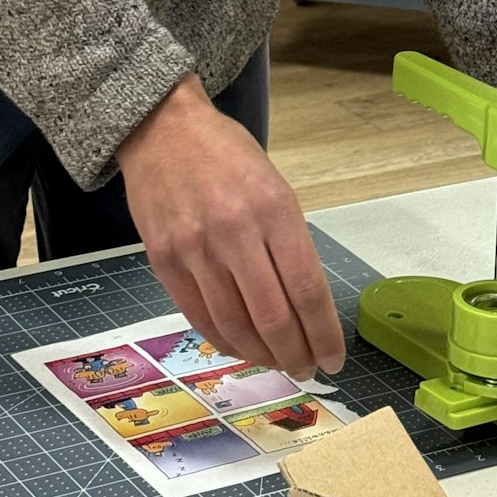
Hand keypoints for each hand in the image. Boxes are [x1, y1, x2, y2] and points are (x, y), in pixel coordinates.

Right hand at [116, 75, 345, 379]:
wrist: (162, 128)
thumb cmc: (226, 153)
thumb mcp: (273, 184)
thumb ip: (288, 240)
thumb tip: (305, 305)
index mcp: (273, 207)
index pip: (306, 288)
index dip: (324, 333)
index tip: (333, 358)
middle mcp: (235, 231)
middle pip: (273, 317)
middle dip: (296, 354)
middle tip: (306, 367)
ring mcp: (195, 248)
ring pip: (235, 326)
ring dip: (262, 356)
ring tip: (277, 362)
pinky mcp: (164, 261)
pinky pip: (200, 318)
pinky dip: (226, 341)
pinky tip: (242, 346)